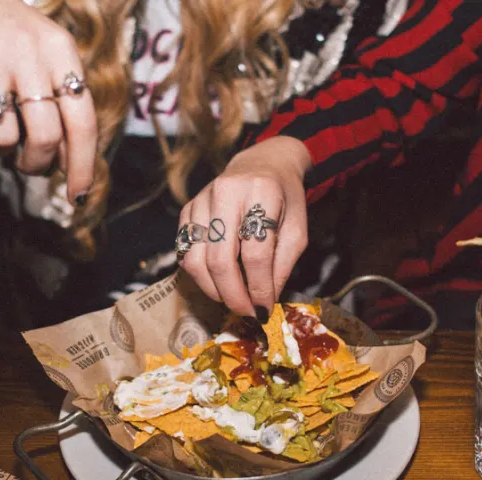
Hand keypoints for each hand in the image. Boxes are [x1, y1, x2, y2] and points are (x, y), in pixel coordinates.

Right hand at [0, 0, 96, 202]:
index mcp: (59, 50)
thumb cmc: (4, 28)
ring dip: (0, 149)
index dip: (83, 166)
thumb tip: (71, 163)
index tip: (78, 195)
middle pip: (45, 139)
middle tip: (28, 163)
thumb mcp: (44, 49)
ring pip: (4, 140)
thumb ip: (63, 98)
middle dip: (37, 165)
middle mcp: (27, 54)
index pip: (83, 121)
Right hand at [177, 137, 311, 318]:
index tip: (264, 309)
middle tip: (246, 313)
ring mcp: (202, 199)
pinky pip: (185, 251)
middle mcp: (226, 191)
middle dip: (233, 295)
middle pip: (221, 259)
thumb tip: (263, 302)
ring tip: (232, 299)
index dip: (259, 287)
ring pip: (196, 259)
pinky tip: (217, 281)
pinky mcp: (187, 208)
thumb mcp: (296, 229)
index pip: (256, 252)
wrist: (263, 164)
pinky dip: (199, 274)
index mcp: (261, 192)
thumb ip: (282, 265)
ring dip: (213, 289)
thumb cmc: (284, 199)